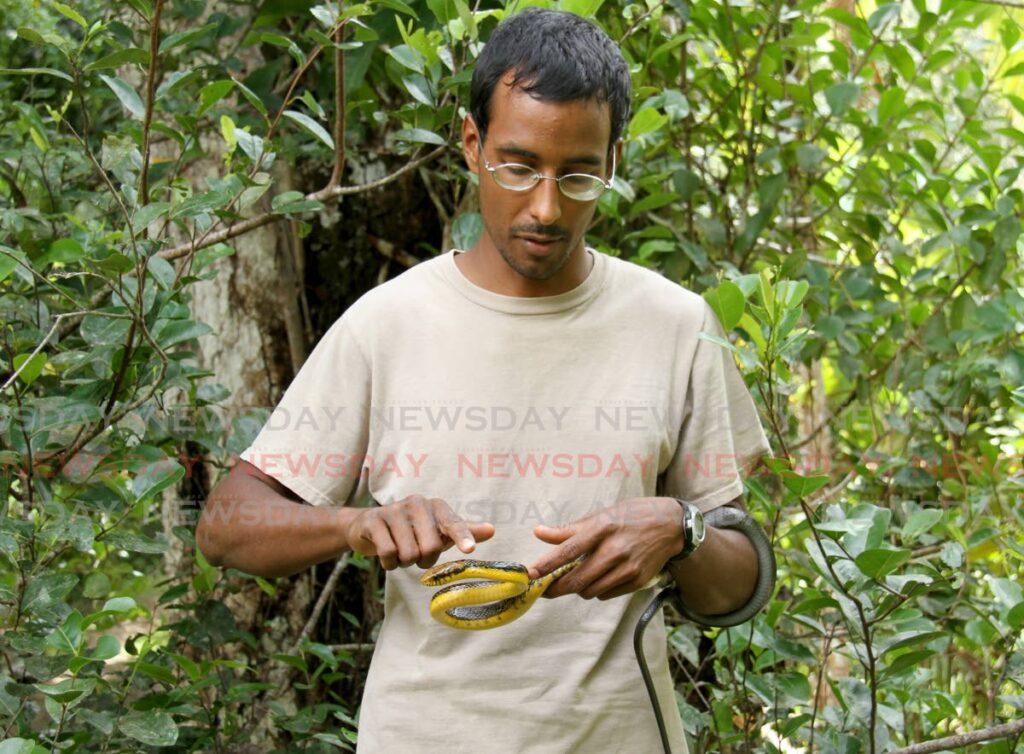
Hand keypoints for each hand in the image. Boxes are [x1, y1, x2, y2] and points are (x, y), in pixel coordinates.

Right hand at [345, 495, 494, 569]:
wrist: (370, 526)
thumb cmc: (414, 530)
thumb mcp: (439, 530)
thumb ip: (464, 531)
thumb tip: (492, 530)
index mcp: (437, 506)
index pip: (453, 523)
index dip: (462, 536)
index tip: (469, 549)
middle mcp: (417, 503)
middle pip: (431, 547)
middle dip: (424, 560)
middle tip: (418, 554)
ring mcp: (394, 510)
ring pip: (409, 553)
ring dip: (405, 562)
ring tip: (401, 552)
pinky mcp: (374, 520)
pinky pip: (388, 553)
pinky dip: (390, 563)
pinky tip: (388, 556)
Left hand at [527, 497, 682, 599]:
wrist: (671, 525)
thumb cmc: (630, 516)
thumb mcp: (600, 515)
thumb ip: (569, 529)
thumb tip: (538, 532)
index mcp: (603, 528)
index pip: (569, 550)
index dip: (547, 564)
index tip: (530, 574)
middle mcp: (615, 550)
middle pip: (577, 580)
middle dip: (556, 589)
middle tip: (544, 590)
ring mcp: (628, 568)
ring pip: (590, 591)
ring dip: (578, 588)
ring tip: (578, 577)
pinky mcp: (637, 581)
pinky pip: (606, 594)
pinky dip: (597, 590)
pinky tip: (600, 577)